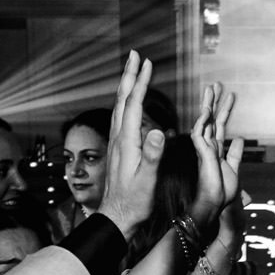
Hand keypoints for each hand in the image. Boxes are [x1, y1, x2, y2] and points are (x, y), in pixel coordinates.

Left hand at [95, 52, 163, 236]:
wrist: (117, 218)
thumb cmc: (134, 204)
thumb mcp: (146, 182)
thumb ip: (153, 156)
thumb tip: (158, 131)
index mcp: (126, 143)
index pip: (132, 105)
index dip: (140, 82)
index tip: (146, 62)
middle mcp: (118, 140)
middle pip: (122, 100)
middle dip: (130, 76)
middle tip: (136, 56)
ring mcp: (116, 145)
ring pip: (120, 108)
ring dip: (127, 87)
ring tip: (133, 72)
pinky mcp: (118, 151)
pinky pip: (121, 119)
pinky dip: (126, 103)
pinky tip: (130, 104)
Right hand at [185, 82, 243, 231]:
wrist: (216, 204)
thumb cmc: (222, 192)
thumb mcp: (234, 169)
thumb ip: (235, 154)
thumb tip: (238, 138)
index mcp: (216, 149)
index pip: (221, 125)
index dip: (225, 110)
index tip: (230, 95)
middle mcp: (209, 147)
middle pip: (211, 119)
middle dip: (214, 101)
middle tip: (216, 83)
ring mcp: (204, 149)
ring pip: (205, 121)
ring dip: (209, 104)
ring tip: (212, 87)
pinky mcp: (201, 154)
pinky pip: (199, 134)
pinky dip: (203, 122)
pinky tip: (207, 111)